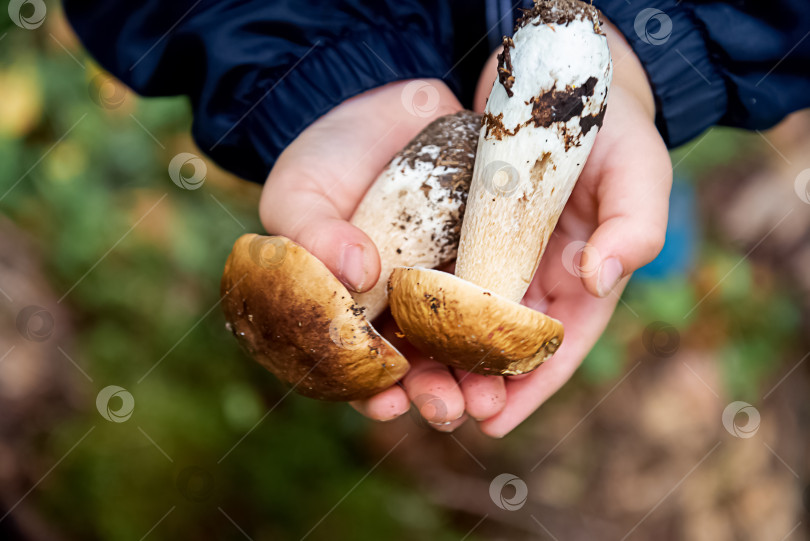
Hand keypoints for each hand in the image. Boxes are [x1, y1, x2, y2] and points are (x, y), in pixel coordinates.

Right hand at [259, 80, 508, 428]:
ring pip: (468, 340)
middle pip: (423, 366)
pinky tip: (524, 341)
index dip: (372, 395)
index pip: (362, 372)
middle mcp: (404, 307)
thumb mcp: (299, 195)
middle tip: (449, 409)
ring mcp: (449, 281)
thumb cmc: (325, 160)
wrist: (381, 104)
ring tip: (490, 396)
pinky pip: (505, 291)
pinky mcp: (488, 251)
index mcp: (354, 312)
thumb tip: (360, 273)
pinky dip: (514, 321)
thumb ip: (312, 236)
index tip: (386, 404)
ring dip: (481, 374)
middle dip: (437, 392)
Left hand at [355, 20, 672, 435]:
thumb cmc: (604, 126)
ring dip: (433, 356)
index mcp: (576, 280)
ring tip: (402, 387)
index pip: (556, 347)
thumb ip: (634, 224)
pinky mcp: (451, 234)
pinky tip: (382, 329)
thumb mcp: (637, 169)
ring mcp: (487, 257)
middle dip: (471, 383)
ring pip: (458, 322)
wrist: (552, 78)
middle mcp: (528, 278)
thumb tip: (600, 279)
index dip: (530, 388)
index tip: (495, 422)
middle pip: (500, 347)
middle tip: (440, 408)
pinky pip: (430, 276)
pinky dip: (410, 306)